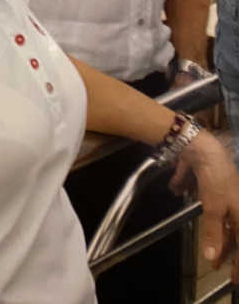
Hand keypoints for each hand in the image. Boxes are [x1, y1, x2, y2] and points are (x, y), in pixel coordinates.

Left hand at [178, 132, 238, 278]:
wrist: (206, 150)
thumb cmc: (216, 180)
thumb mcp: (214, 209)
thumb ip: (213, 234)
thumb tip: (211, 258)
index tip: (235, 279)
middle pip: (237, 234)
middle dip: (229, 251)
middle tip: (221, 268)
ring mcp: (230, 199)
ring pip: (226, 224)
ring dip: (219, 239)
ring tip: (211, 255)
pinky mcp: (217, 191)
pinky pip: (215, 208)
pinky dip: (209, 217)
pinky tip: (196, 216)